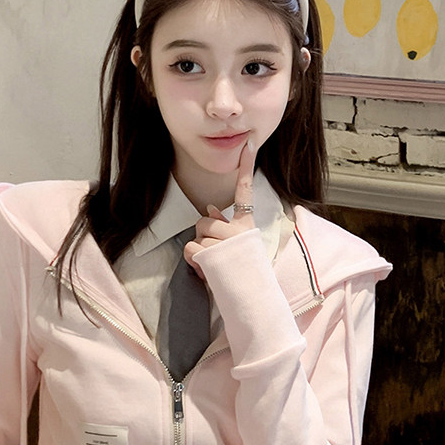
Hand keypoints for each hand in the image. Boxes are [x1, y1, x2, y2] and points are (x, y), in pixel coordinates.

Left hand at [184, 141, 257, 269]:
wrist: (253, 300)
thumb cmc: (243, 275)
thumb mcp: (235, 249)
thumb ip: (223, 226)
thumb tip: (209, 207)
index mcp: (247, 226)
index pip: (246, 192)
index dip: (246, 167)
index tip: (249, 144)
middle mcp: (240, 230)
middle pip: (204, 220)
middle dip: (202, 237)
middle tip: (214, 255)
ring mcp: (228, 241)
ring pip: (197, 235)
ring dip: (198, 253)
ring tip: (214, 267)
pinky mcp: (215, 253)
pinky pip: (191, 249)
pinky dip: (194, 262)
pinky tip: (207, 272)